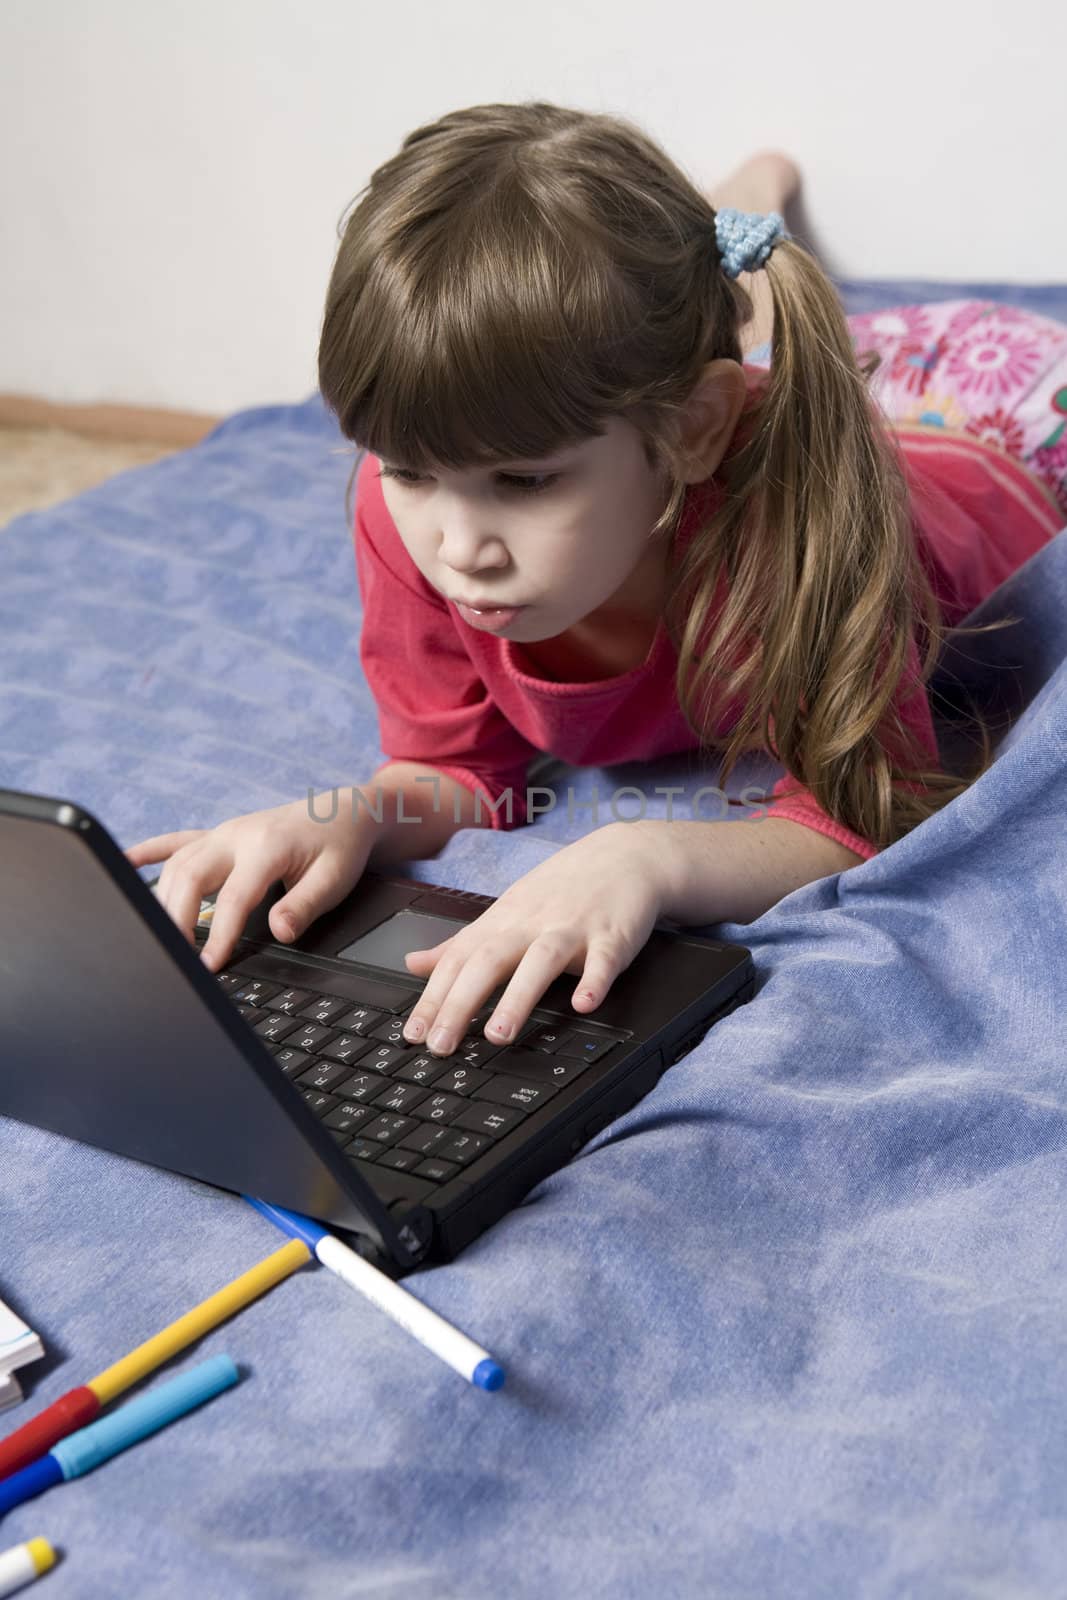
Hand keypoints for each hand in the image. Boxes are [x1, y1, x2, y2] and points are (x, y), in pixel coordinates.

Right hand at [123, 792, 375, 971]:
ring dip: (162, 899)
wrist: (342, 811)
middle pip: (190, 877)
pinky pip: (175, 842)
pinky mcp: (218, 835)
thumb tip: (279, 932)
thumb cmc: (338, 846)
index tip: (208, 965)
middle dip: (175, 919)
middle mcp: (236, 836)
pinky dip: (147, 853)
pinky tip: (124, 865)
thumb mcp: (334, 879)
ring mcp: (223, 833)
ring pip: (178, 864)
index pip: (234, 897)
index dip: (218, 935)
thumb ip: (304, 905)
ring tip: (156, 937)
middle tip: (172, 957)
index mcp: (266, 846)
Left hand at [400, 822, 670, 1055]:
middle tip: (440, 1044)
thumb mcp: (505, 911)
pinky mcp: (612, 936)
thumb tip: (413, 964)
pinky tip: (584, 1004)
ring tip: (498, 1035)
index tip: (412, 1033)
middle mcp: (531, 925)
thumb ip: (461, 944)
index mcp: (502, 922)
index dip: (432, 997)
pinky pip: (603, 960)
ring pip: (540, 961)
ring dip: (518, 997)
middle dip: (461, 1004)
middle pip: (488, 961)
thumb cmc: (562, 889)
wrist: (625, 856)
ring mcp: (572, 929)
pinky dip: (594, 982)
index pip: (457, 960)